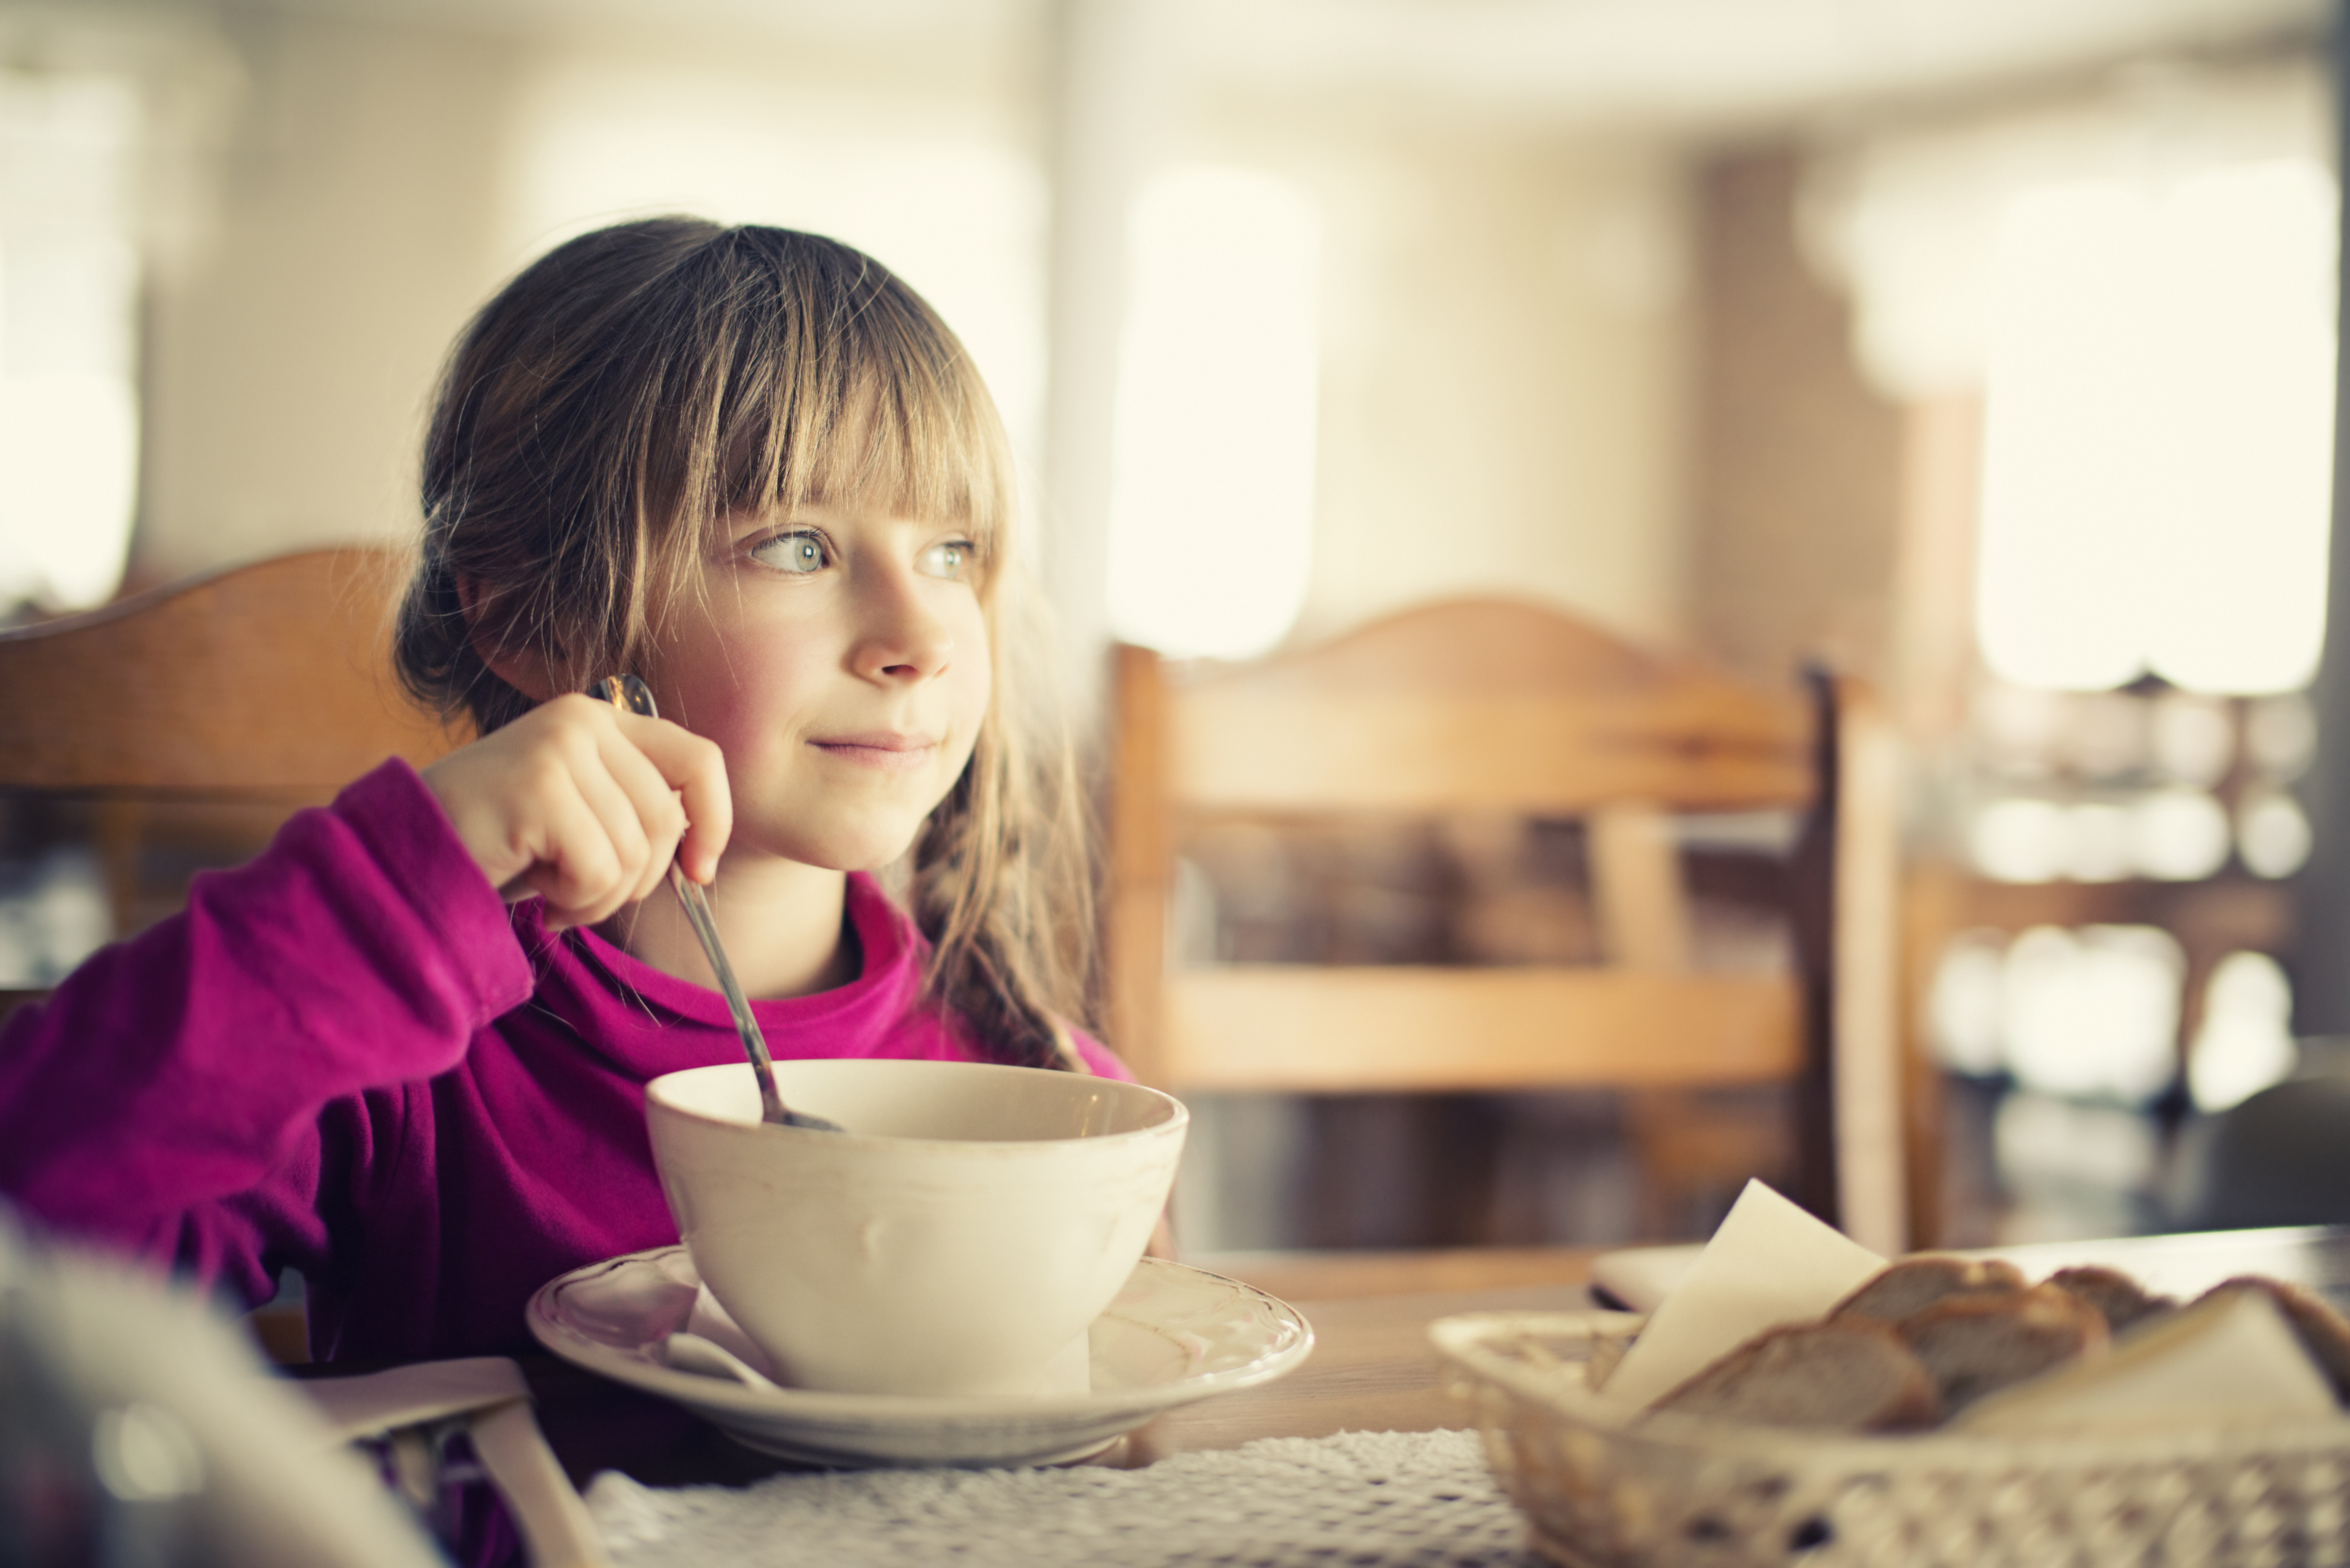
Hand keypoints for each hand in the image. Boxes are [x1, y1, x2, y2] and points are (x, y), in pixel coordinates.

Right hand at [420, 694, 731, 929]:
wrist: (403, 854)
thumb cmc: (496, 844)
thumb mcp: (579, 812)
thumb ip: (635, 807)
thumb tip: (702, 850)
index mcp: (599, 719)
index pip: (698, 758)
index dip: (715, 820)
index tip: (700, 871)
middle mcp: (581, 721)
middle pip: (668, 818)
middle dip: (638, 879)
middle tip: (583, 892)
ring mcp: (558, 749)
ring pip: (636, 852)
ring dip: (599, 896)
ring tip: (551, 889)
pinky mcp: (537, 789)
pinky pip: (599, 871)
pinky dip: (575, 902)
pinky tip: (536, 893)